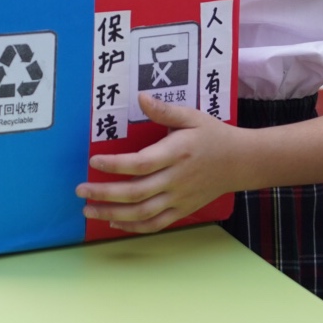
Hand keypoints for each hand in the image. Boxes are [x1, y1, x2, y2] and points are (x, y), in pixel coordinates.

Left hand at [75, 94, 245, 233]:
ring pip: (143, 213)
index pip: (140, 164)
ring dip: (113, 214)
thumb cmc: (213, 135)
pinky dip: (134, 226)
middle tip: (80, 190)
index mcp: (176, 154)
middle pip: (136, 193)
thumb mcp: (192, 116)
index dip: (115, 165)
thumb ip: (164, 110)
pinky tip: (114, 222)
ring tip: (88, 210)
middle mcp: (175, 180)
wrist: (242, 162)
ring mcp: (179, 198)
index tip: (93, 162)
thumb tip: (140, 97)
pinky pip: (156, 223)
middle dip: (105, 194)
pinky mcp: (183, 209)